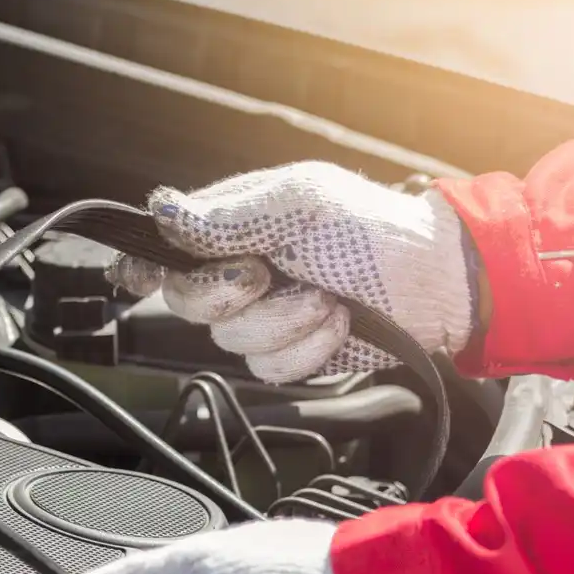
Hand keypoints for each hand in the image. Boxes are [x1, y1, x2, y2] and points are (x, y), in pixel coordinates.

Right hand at [107, 162, 477, 382]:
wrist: (434, 282)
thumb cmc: (371, 228)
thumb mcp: (300, 204)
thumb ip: (228, 215)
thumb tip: (161, 209)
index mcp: (230, 227)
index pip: (163, 248)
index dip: (142, 266)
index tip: (139, 277)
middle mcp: (237, 273)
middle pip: (187, 303)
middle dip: (230, 294)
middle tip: (271, 272)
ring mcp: (263, 317)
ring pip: (232, 342)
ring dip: (287, 321)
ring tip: (327, 295)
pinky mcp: (290, 354)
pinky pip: (272, 369)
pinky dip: (310, 349)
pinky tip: (339, 324)